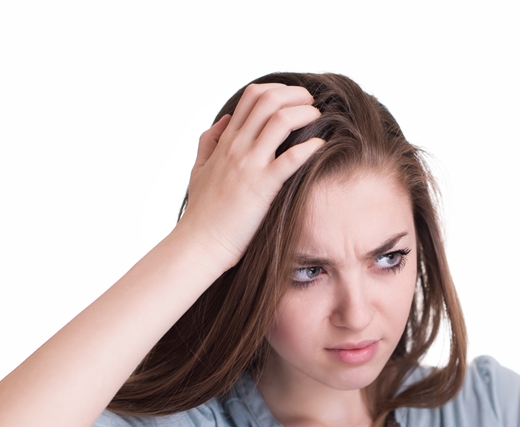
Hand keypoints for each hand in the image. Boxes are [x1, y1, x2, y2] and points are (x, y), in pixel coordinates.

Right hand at [177, 83, 324, 269]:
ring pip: (280, 121)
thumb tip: (223, 120)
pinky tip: (320, 147)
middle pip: (268, 101)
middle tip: (312, 104)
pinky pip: (291, 159)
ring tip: (319, 119)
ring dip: (305, 114)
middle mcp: (237, 147)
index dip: (279, 90)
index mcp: (226, 141)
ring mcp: (249, 165)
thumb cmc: (202, 212)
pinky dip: (310, 148)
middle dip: (296, 95)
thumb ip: (209, 142)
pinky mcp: (262, 187)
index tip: (295, 99)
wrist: (200, 243)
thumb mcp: (199, 169)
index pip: (252, 97)